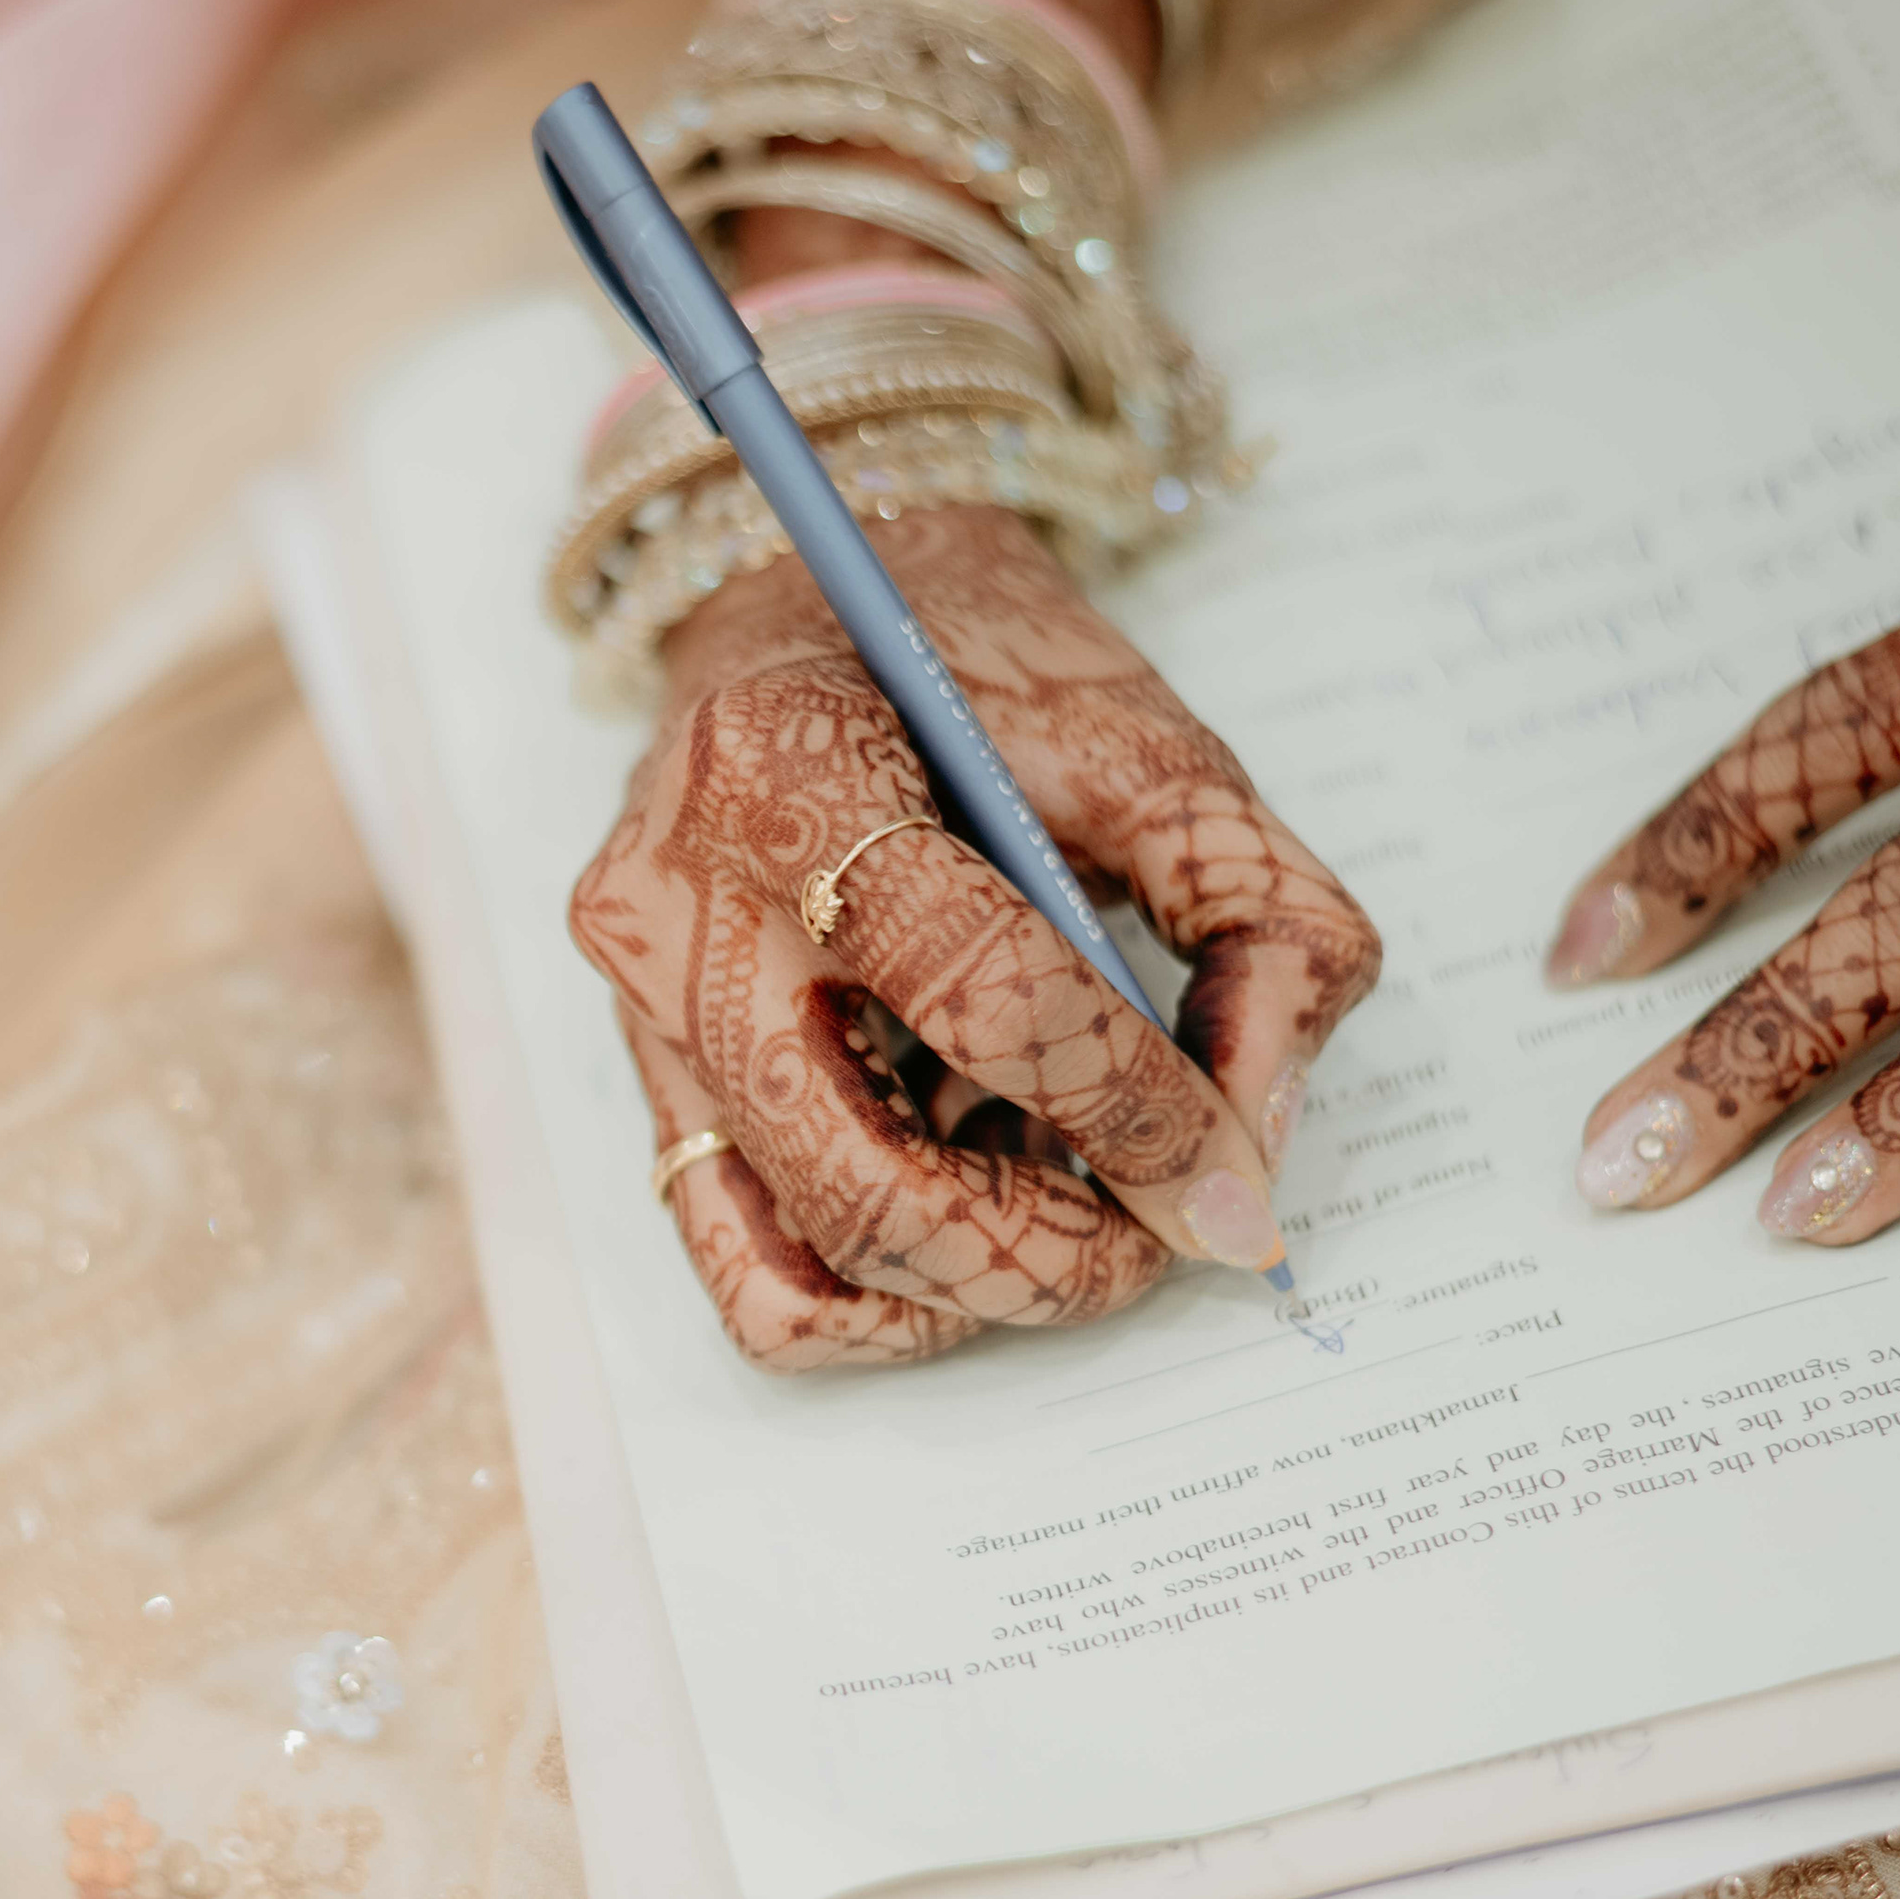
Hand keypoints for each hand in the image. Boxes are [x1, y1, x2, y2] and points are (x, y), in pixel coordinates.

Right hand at [572, 504, 1380, 1368]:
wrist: (799, 599)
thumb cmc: (971, 664)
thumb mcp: (1146, 733)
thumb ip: (1250, 906)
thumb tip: (1256, 1135)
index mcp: (790, 767)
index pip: (972, 989)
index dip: (1131, 1105)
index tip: (1230, 1166)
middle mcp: (678, 904)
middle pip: (866, 1180)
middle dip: (1049, 1251)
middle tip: (1160, 1234)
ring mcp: (644, 1010)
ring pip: (808, 1252)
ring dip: (979, 1282)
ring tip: (1067, 1209)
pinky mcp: (650, 1080)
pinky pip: (749, 1268)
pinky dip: (886, 1299)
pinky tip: (976, 1224)